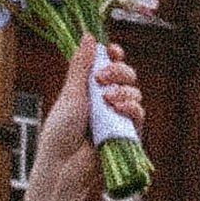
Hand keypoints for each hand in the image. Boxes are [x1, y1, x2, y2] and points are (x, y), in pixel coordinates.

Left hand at [21, 35, 144, 200]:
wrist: (64, 164)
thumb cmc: (60, 132)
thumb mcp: (71, 93)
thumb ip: (81, 65)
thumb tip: (88, 35)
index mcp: (90, 88)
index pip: (110, 65)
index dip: (114, 56)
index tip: (112, 51)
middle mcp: (106, 100)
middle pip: (126, 75)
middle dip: (118, 71)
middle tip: (101, 79)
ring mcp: (117, 116)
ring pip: (135, 92)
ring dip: (123, 91)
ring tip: (107, 100)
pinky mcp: (127, 132)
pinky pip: (138, 113)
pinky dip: (131, 107)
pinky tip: (118, 109)